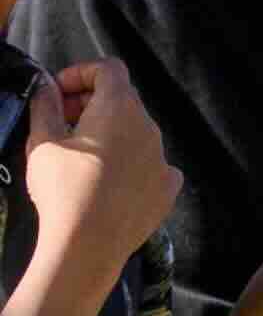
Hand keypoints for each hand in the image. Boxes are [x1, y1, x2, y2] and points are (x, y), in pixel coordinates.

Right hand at [21, 59, 176, 275]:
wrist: (87, 246)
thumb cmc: (62, 190)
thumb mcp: (42, 143)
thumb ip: (45, 106)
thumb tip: (46, 88)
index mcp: (120, 108)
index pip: (109, 68)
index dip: (81, 73)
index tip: (59, 93)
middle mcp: (150, 127)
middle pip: (124, 100)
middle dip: (92, 104)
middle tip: (63, 122)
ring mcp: (163, 159)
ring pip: (137, 134)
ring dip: (111, 135)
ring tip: (81, 157)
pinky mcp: (168, 189)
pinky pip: (151, 166)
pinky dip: (131, 165)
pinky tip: (109, 183)